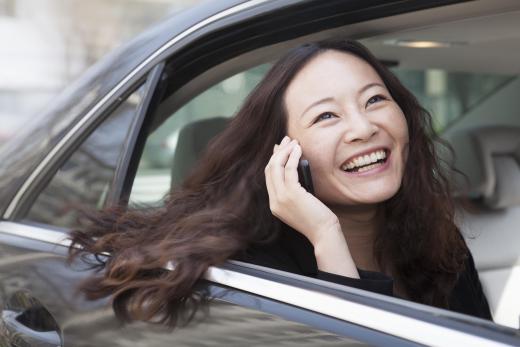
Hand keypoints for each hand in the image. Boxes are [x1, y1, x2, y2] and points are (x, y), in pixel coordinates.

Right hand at [265, 136, 358, 277]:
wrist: (323, 233)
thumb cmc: (317, 218)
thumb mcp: (300, 203)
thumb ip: (293, 189)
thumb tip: (294, 166)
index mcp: (274, 204)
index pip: (269, 177)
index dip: (274, 159)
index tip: (281, 148)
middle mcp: (274, 201)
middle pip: (269, 169)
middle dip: (277, 152)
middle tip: (286, 140)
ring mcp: (281, 198)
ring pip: (276, 167)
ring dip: (285, 151)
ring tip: (293, 141)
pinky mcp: (292, 194)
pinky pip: (289, 169)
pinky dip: (293, 156)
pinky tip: (298, 149)